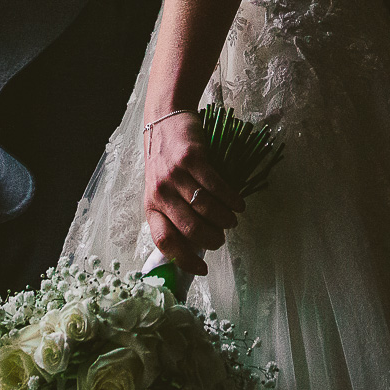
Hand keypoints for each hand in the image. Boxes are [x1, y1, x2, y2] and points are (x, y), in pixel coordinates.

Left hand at [142, 110, 244, 275]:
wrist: (164, 120)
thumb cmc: (165, 162)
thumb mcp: (160, 191)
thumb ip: (174, 215)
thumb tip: (196, 246)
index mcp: (151, 207)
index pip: (165, 242)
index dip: (184, 260)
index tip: (203, 269)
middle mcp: (160, 193)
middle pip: (190, 229)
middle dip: (212, 239)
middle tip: (222, 238)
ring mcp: (174, 175)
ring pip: (205, 209)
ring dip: (225, 220)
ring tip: (232, 220)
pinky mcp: (191, 158)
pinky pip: (216, 186)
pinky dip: (231, 198)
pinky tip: (238, 203)